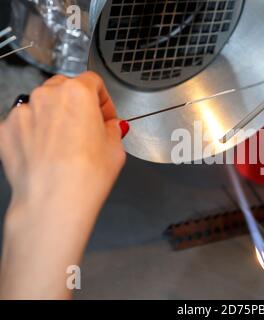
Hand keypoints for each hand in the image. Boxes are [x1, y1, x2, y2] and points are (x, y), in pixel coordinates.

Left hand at [0, 72, 127, 298]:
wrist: (53, 200)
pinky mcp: (6, 131)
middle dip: (78, 104)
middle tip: (87, 127)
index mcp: (77, 93)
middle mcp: (47, 96)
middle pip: (65, 88)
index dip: (103, 99)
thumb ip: (112, 129)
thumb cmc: (85, 175)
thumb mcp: (116, 148)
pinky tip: (47, 153)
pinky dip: (35, 133)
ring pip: (42, 105)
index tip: (105, 115)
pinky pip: (25, 124)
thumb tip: (109, 127)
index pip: (93, 81)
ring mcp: (23, 112)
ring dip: (55, 117)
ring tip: (65, 145)